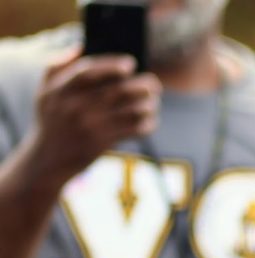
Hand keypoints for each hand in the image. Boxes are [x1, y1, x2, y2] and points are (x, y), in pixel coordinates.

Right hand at [27, 49, 161, 183]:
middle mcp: (75, 107)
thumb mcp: (45, 92)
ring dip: (149, 105)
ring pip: (131, 110)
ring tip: (153, 102)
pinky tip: (150, 120)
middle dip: (142, 85)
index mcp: (60, 90)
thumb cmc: (51, 120)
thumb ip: (58, 66)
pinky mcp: (102, 143)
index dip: (111, 65)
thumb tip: (81, 46)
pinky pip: (133, 130)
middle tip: (153, 84)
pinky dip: (148, 124)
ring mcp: (89, 126)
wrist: (48, 160)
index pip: (88, 72)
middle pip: (117, 90)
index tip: (130, 64)